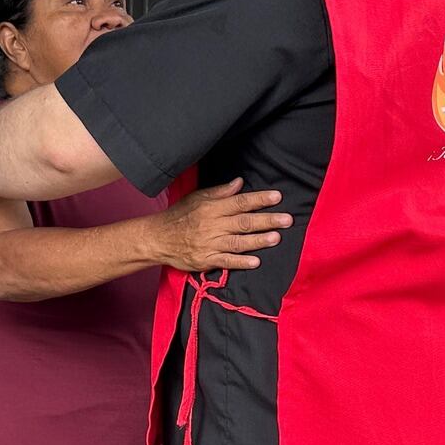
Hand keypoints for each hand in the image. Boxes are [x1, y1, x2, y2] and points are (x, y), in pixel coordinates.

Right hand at [150, 179, 289, 272]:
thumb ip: (220, 192)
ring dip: (258, 240)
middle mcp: (213, 225)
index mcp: (212, 208)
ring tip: (276, 238)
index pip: (240, 201)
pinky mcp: (206, 260)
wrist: (158, 238)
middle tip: (287, 219)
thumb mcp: (197, 198)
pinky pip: (226, 261)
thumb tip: (239, 182)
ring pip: (238, 242)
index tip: (277, 196)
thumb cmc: (179, 216)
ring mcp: (210, 243)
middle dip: (266, 220)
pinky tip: (256, 261)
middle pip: (243, 221)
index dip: (259, 199)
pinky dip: (241, 262)